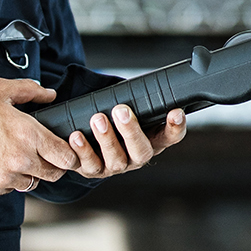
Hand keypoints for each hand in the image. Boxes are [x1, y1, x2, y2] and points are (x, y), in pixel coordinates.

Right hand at [0, 78, 80, 196]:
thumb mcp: (2, 90)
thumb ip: (30, 91)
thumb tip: (50, 94)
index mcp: (30, 135)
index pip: (66, 156)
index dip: (69, 154)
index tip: (65, 149)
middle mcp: (22, 159)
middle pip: (54, 174)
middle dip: (54, 165)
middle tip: (46, 154)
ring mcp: (8, 176)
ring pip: (34, 183)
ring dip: (32, 173)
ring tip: (20, 157)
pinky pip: (12, 188)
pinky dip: (12, 179)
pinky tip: (1, 164)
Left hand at [66, 104, 186, 179]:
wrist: (88, 140)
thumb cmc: (113, 119)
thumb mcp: (130, 110)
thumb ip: (136, 99)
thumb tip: (136, 81)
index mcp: (151, 141)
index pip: (170, 137)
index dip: (175, 127)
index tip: (175, 112)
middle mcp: (136, 157)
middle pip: (141, 151)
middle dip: (131, 131)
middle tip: (121, 111)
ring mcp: (114, 166)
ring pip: (116, 160)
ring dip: (106, 139)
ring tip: (97, 118)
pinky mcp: (91, 170)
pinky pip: (86, 164)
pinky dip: (81, 150)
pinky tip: (75, 136)